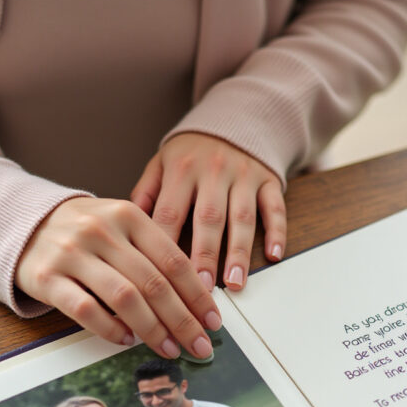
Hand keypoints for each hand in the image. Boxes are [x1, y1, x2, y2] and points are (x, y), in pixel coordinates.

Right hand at [15, 197, 218, 358]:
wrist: (20, 223)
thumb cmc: (84, 232)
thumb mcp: (121, 227)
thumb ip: (153, 253)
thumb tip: (197, 298)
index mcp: (128, 215)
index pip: (174, 260)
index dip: (198, 295)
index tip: (213, 321)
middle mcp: (101, 230)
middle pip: (154, 283)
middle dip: (183, 320)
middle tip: (199, 345)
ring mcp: (71, 253)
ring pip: (124, 298)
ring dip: (152, 329)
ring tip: (168, 348)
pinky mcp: (45, 277)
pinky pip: (85, 309)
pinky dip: (110, 329)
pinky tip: (126, 340)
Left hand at [131, 132, 286, 291]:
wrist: (235, 117)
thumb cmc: (193, 150)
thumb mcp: (161, 161)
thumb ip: (146, 193)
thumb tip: (130, 229)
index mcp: (181, 170)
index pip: (170, 214)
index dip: (166, 247)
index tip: (163, 278)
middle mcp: (213, 172)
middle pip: (208, 219)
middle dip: (205, 256)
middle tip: (203, 289)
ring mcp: (244, 176)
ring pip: (243, 218)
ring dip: (239, 252)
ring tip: (235, 282)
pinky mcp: (269, 180)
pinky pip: (274, 207)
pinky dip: (276, 231)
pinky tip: (273, 255)